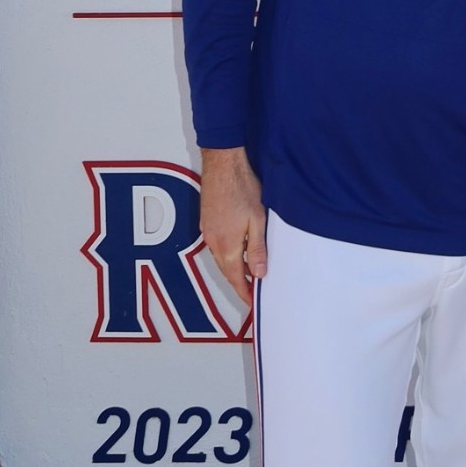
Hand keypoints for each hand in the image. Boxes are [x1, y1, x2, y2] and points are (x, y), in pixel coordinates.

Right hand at [200, 146, 266, 306]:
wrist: (223, 164)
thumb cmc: (242, 188)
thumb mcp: (257, 221)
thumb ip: (257, 249)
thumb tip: (258, 274)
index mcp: (227, 245)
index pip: (235, 277)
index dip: (244, 291)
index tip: (252, 302)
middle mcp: (213, 241)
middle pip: (227, 270)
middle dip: (239, 282)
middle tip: (252, 291)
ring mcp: (207, 231)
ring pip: (221, 258)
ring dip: (234, 267)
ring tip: (249, 273)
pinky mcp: (207, 221)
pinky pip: (217, 246)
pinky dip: (228, 254)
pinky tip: (239, 250)